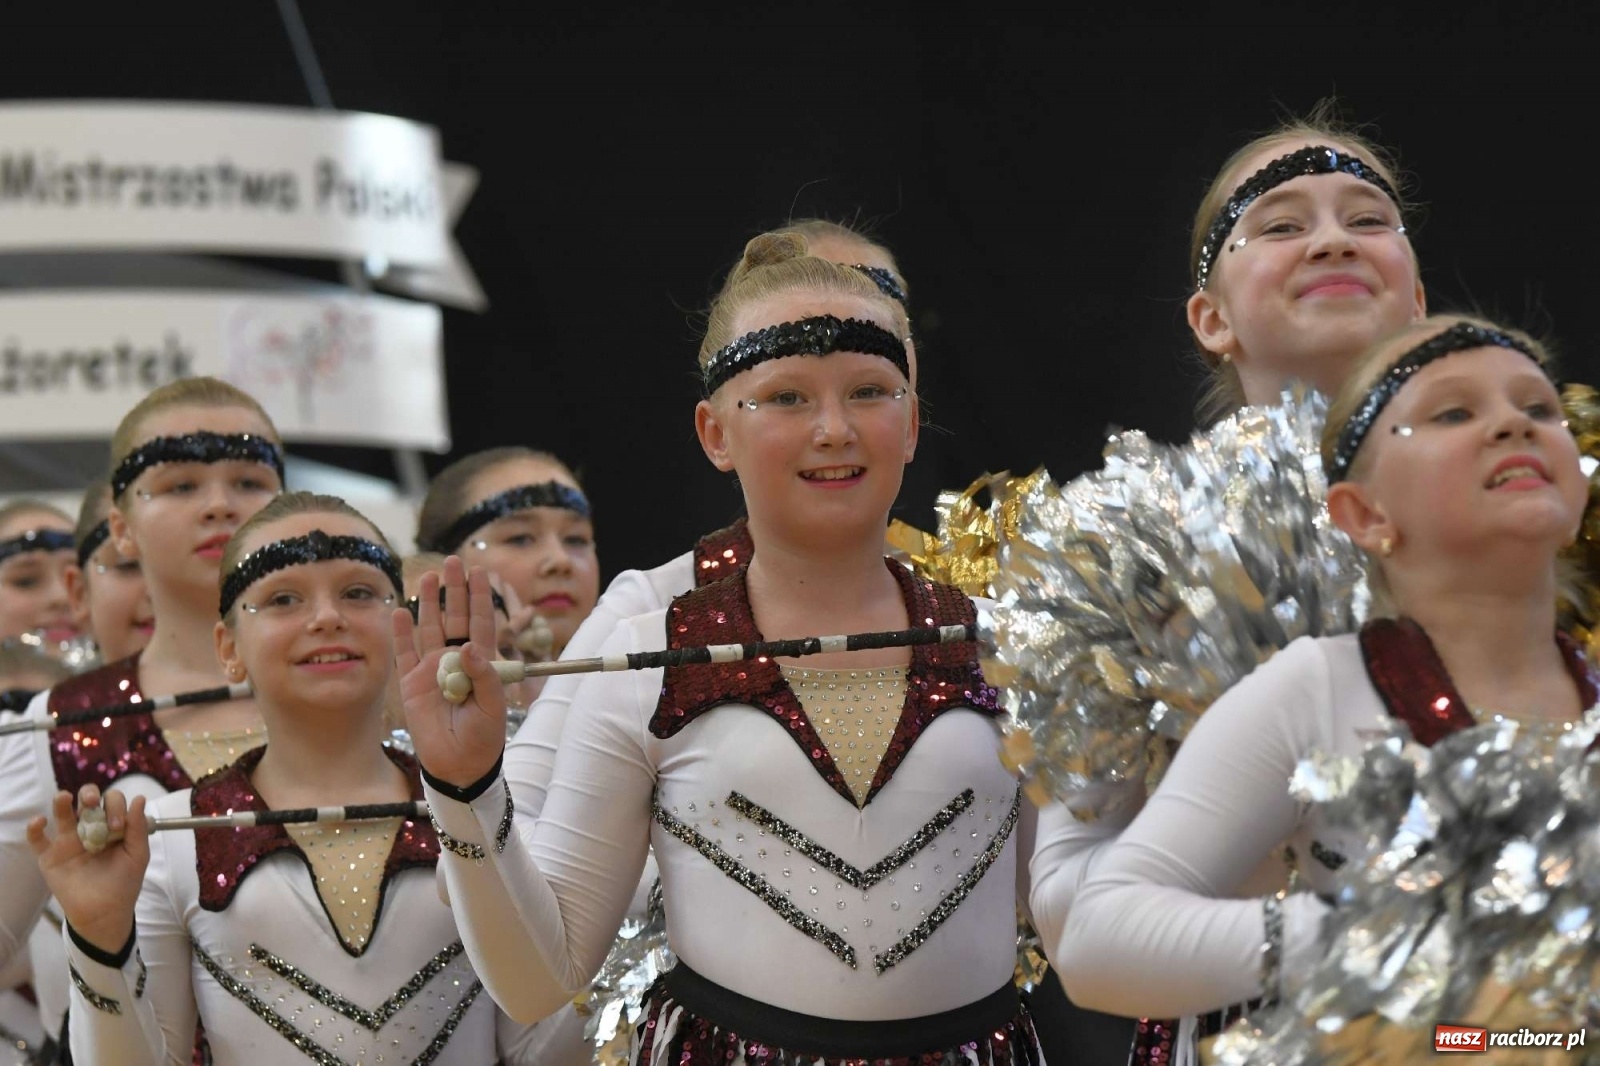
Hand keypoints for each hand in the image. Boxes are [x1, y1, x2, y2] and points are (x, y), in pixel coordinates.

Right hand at [26, 786, 147, 955]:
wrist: (105, 912)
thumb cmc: (124, 882)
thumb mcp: (137, 854)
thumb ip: (137, 828)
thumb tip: (140, 798)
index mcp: (111, 825)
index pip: (111, 802)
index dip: (114, 807)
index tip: (117, 827)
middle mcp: (89, 828)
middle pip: (86, 800)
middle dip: (89, 794)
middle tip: (92, 803)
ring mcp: (68, 841)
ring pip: (62, 813)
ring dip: (61, 801)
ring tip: (64, 797)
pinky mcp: (50, 857)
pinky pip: (37, 840)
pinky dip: (34, 829)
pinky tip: (40, 821)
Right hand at [393, 556, 506, 788]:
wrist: (458, 765)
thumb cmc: (483, 736)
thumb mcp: (492, 705)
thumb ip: (485, 675)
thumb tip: (471, 646)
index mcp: (481, 663)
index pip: (482, 623)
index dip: (481, 598)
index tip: (481, 572)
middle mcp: (456, 660)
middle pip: (455, 618)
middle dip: (455, 590)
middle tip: (454, 562)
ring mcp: (432, 669)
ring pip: (431, 628)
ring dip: (431, 603)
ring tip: (430, 575)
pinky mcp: (411, 683)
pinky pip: (404, 653)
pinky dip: (402, 633)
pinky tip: (401, 610)